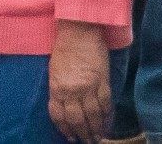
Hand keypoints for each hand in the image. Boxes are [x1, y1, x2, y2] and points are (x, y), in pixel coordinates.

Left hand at [48, 22, 111, 141]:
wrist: (79, 28)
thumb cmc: (64, 47)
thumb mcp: (54, 70)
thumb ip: (59, 90)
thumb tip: (63, 108)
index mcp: (57, 88)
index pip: (61, 116)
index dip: (66, 129)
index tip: (71, 137)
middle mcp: (72, 91)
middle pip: (78, 120)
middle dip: (82, 134)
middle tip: (87, 141)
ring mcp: (88, 87)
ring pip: (93, 116)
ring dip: (96, 129)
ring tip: (97, 137)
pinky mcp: (102, 81)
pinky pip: (105, 104)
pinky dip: (106, 116)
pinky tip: (106, 122)